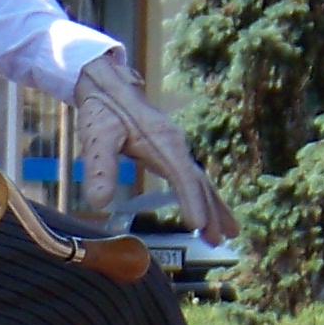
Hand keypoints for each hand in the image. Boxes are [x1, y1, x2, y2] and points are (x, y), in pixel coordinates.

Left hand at [72, 56, 235, 246]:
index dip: (192, 202)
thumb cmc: (103, 108)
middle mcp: (174, 143)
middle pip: (199, 182)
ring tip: (227, 233)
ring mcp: (174, 146)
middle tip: (219, 240)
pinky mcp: (169, 150)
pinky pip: (192, 176)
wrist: (108, 83)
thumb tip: (99, 202)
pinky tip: (210, 212)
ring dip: (214, 207)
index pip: (183, 176)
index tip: (199, 226)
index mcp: (161, 140)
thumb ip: (99, 167)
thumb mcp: (96, 136)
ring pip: (200, 180)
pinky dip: (204, 196)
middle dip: (211, 212)